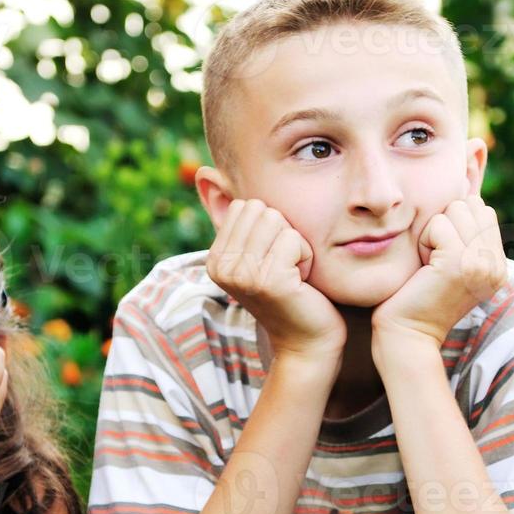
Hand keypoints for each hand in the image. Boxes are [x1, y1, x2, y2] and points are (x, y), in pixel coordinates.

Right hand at [206, 198, 345, 362]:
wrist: (308, 343)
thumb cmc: (292, 293)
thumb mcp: (260, 253)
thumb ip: (241, 220)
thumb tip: (205, 171)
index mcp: (214, 258)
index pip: (246, 205)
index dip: (271, 227)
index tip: (274, 260)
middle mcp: (221, 267)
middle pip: (262, 209)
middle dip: (284, 232)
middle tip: (286, 268)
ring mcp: (242, 275)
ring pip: (278, 220)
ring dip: (296, 244)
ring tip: (293, 274)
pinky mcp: (268, 281)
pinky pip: (294, 239)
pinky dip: (307, 256)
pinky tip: (302, 283)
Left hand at [371, 195, 506, 346]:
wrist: (407, 335)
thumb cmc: (418, 296)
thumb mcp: (450, 261)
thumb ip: (464, 232)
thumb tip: (464, 184)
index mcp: (499, 264)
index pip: (482, 209)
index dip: (453, 222)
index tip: (441, 257)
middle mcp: (497, 265)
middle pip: (470, 205)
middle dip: (444, 223)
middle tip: (434, 260)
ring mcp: (483, 264)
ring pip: (455, 210)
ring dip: (433, 232)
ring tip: (429, 263)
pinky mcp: (461, 263)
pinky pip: (439, 225)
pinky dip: (424, 241)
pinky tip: (424, 268)